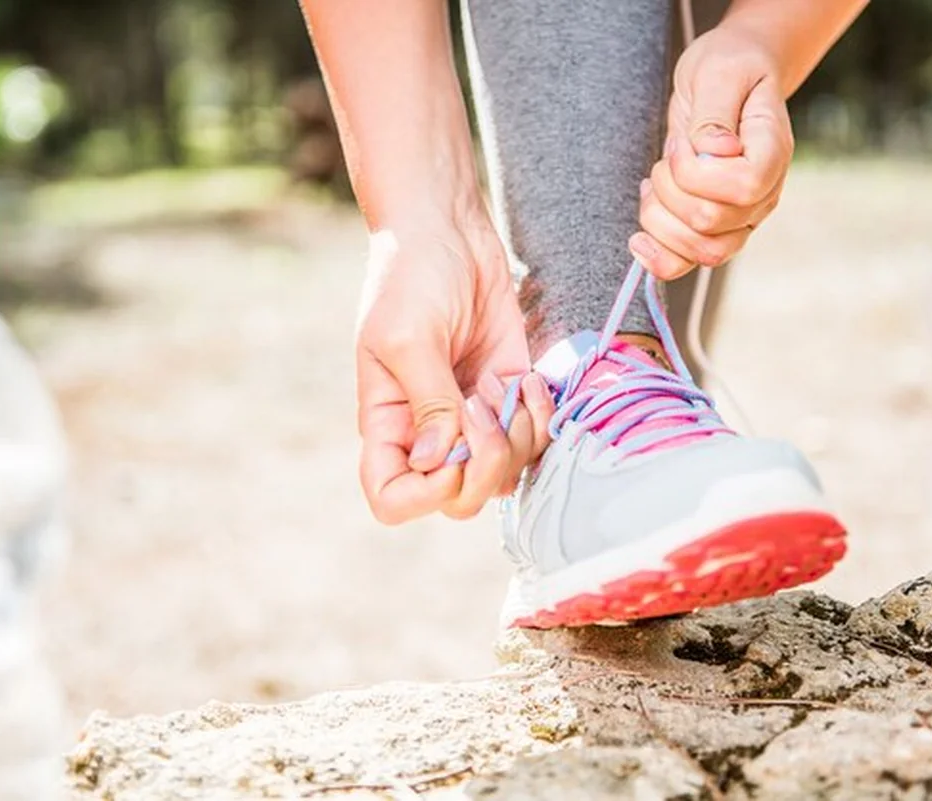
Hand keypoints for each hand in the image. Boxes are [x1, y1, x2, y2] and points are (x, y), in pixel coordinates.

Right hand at [356, 216, 554, 523]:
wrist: (447, 229)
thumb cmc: (411, 276)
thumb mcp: (411, 337)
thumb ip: (428, 402)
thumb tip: (434, 463)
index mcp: (389, 422)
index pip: (390, 498)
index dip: (422, 495)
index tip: (446, 453)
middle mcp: (429, 429)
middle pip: (456, 498)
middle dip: (483, 467)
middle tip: (486, 410)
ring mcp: (472, 415)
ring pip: (502, 474)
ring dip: (519, 439)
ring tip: (511, 387)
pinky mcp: (509, 393)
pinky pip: (534, 438)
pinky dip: (542, 419)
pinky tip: (531, 381)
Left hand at [630, 23, 793, 279]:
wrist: (730, 77)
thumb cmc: (728, 68)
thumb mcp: (718, 72)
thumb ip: (715, 113)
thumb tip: (714, 152)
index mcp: (771, 154)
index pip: (743, 187)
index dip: (696, 173)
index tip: (682, 142)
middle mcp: (763, 194)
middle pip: (710, 223)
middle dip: (668, 189)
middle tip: (665, 157)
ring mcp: (741, 218)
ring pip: (700, 251)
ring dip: (658, 220)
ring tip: (652, 183)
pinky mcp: (714, 230)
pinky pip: (686, 265)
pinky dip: (657, 257)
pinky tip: (639, 237)